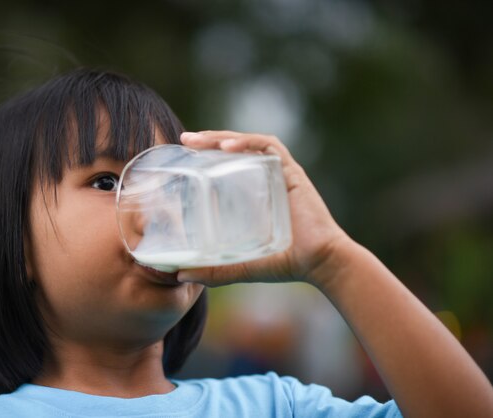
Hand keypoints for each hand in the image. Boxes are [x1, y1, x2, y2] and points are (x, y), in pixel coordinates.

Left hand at [177, 130, 350, 287]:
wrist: (322, 263)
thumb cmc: (288, 264)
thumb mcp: (243, 266)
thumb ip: (215, 271)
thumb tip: (180, 275)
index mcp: (258, 194)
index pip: (229, 164)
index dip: (207, 155)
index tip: (185, 154)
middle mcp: (269, 179)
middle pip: (236, 149)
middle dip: (209, 140)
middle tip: (184, 139)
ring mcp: (282, 173)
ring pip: (249, 143)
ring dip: (223, 137)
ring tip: (199, 139)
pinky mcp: (293, 172)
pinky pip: (269, 147)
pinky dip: (247, 142)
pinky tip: (226, 146)